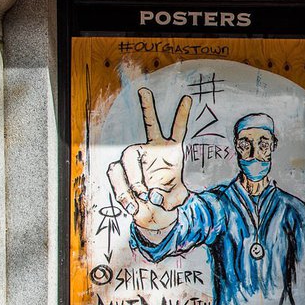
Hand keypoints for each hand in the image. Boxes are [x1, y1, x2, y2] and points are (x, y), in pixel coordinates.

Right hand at [107, 88, 191, 232]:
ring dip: (133, 177)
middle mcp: (154, 150)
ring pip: (127, 154)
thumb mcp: (178, 199)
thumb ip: (169, 197)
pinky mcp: (121, 170)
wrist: (153, 213)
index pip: (178, 130)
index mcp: (172, 152)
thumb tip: (151, 195)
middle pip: (150, 124)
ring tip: (142, 195)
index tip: (188, 99)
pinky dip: (123, 191)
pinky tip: (132, 204)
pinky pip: (116, 173)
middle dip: (147, 107)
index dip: (182, 115)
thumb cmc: (168, 202)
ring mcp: (137, 159)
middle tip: (144, 91)